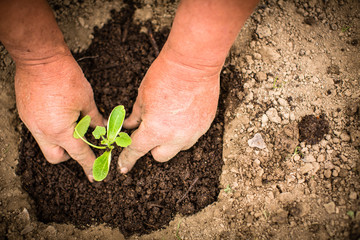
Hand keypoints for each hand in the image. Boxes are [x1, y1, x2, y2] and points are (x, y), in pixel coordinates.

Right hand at [15, 53, 104, 180]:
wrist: (40, 58)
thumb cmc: (65, 77)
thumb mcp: (86, 100)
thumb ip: (94, 119)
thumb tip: (103, 129)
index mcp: (61, 130)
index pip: (79, 154)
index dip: (89, 165)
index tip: (94, 175)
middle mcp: (43, 131)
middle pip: (56, 157)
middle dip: (69, 156)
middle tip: (81, 145)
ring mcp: (31, 123)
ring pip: (46, 144)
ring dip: (60, 141)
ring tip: (71, 126)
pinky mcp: (26, 114)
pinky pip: (39, 130)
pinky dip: (51, 129)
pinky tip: (59, 116)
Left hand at [118, 49, 220, 172]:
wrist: (193, 64)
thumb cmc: (165, 76)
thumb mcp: (143, 96)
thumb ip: (136, 116)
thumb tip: (130, 125)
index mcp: (155, 131)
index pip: (137, 151)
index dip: (127, 159)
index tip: (123, 166)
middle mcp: (175, 138)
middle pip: (160, 156)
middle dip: (152, 147)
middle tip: (150, 131)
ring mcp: (193, 133)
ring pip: (178, 148)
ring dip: (170, 141)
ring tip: (170, 120)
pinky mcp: (205, 126)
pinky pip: (192, 136)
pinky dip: (184, 130)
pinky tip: (183, 114)